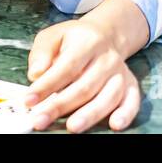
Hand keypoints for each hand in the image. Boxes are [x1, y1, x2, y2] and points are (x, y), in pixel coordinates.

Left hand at [23, 12, 142, 132]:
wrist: (106, 35)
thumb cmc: (73, 39)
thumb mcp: (52, 36)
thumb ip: (41, 53)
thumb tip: (35, 75)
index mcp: (86, 42)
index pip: (66, 67)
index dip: (47, 85)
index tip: (29, 100)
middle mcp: (107, 58)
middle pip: (85, 86)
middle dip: (61, 106)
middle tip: (40, 120)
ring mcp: (120, 72)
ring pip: (107, 97)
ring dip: (89, 115)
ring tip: (72, 128)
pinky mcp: (131, 85)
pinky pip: (132, 102)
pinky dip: (126, 114)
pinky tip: (115, 125)